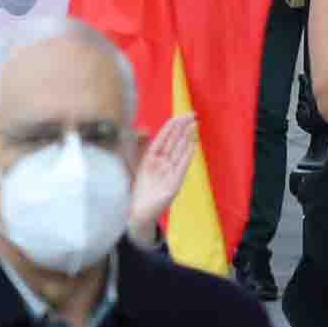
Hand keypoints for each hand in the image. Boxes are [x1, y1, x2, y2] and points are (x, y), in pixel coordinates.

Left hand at [127, 113, 198, 248]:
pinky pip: (182, 166)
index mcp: (151, 158)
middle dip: (182, 128)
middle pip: (174, 142)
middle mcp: (162, 163)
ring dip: (187, 138)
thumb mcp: (133, 166)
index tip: (180, 115)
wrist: (138, 211)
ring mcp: (169, 172)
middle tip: (192, 115)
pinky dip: (188, 155)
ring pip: (179, 151)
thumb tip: (142, 130)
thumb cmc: (137, 190)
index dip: (172, 126)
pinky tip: (193, 144)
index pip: (164, 138)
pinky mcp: (174, 183)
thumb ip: (137, 148)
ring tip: (195, 125)